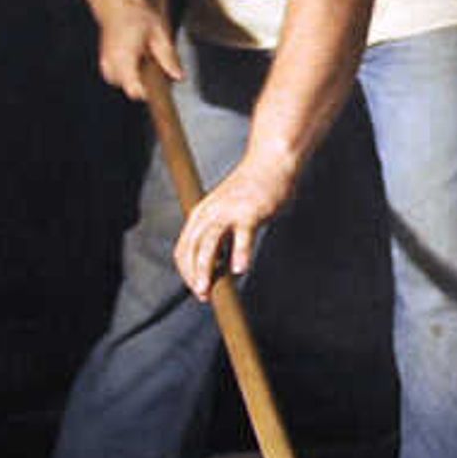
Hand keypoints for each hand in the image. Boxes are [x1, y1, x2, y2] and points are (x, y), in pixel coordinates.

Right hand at [95, 3, 184, 103]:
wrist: (116, 4)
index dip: (148, 93)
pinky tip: (135, 58)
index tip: (160, 91)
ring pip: (124, 84)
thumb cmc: (137, 15)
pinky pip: (118, 78)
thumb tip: (179, 76)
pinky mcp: (104, 64)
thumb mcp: (159, 34)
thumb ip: (168, 57)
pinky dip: (128, 73)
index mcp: (125, 57)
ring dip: (136, 77)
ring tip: (143, 57)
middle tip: (154, 65)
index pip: (133, 90)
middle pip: (131, 90)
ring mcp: (105, 64)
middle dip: (145, 83)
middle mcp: (112, 64)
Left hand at [175, 151, 297, 299]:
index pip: (185, 248)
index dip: (187, 271)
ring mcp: (229, 211)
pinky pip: (242, 236)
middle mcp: (210, 212)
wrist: (271, 162)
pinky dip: (239, 253)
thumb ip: (222, 234)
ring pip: (209, 243)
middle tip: (201, 295)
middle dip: (193, 274)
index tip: (197, 289)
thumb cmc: (252, 188)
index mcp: (202, 213)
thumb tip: (220, 264)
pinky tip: (240, 269)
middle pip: (192, 248)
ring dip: (205, 268)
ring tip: (207, 289)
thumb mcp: (229, 211)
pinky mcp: (250, 211)